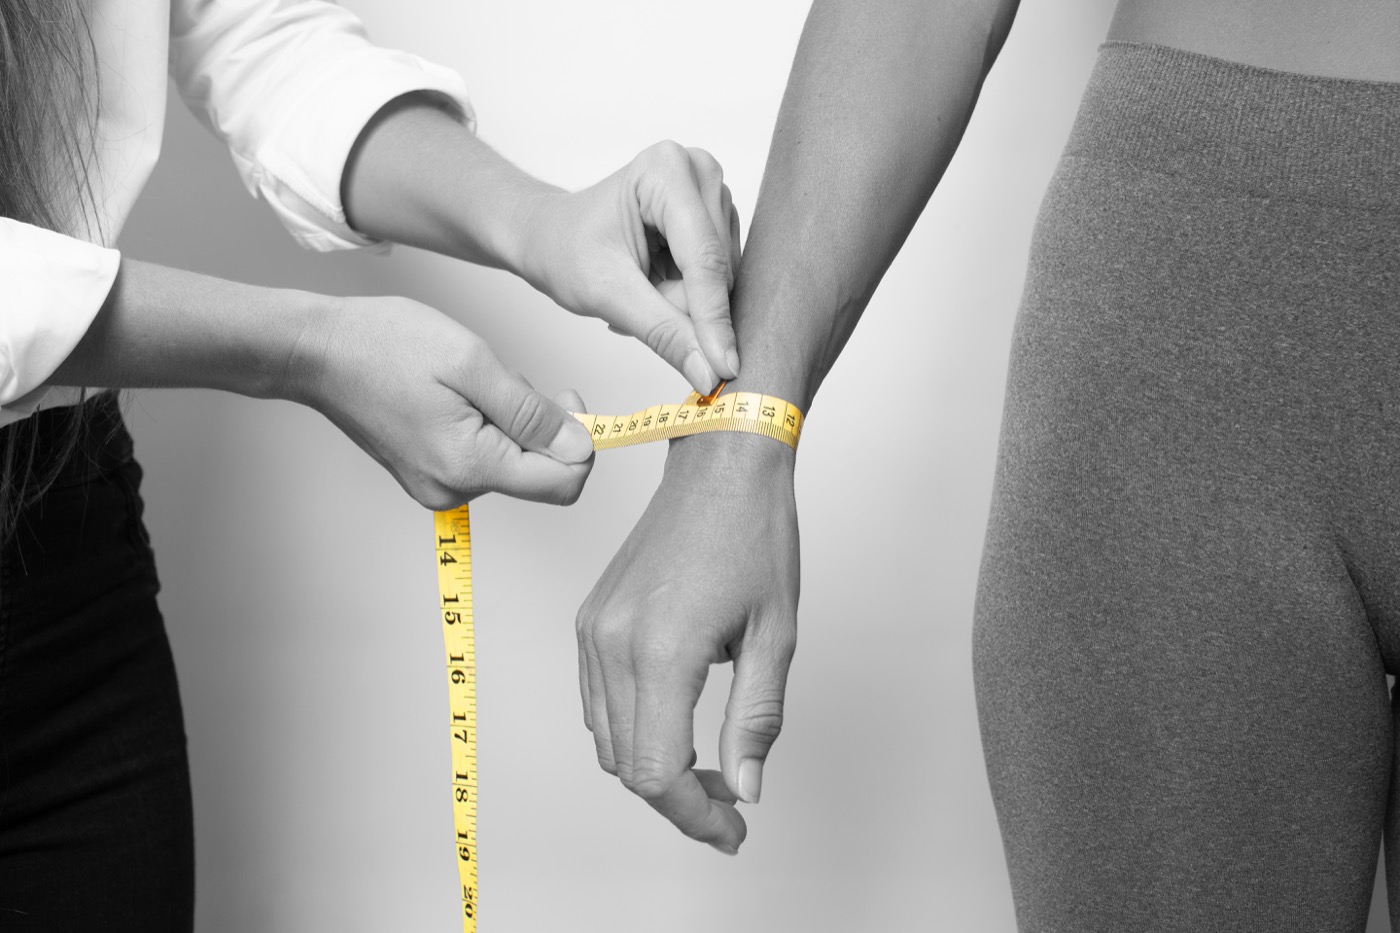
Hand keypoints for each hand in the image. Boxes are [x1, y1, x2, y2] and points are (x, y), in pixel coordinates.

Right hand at [291, 295, 594, 506]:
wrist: (319, 352)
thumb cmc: (385, 345)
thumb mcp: (472, 363)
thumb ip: (531, 413)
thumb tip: (580, 447)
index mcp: (469, 465)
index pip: (561, 484)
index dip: (580, 443)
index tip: (566, 399)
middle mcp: (454, 489)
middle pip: (538, 472)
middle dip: (537, 422)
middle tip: (503, 378)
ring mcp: (439, 485)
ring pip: (512, 460)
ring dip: (509, 419)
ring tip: (468, 382)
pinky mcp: (430, 474)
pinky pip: (484, 456)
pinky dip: (486, 424)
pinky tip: (455, 395)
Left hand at [518, 141, 741, 392]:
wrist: (550, 237)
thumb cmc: (566, 251)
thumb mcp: (608, 295)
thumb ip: (664, 332)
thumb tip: (711, 372)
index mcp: (667, 171)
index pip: (704, 259)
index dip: (714, 319)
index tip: (725, 369)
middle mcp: (699, 171)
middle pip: (718, 270)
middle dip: (683, 306)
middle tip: (633, 305)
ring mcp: (711, 193)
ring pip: (722, 279)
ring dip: (682, 303)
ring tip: (640, 289)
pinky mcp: (717, 218)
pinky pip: (720, 279)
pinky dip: (687, 297)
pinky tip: (655, 284)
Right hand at [575, 433, 797, 852]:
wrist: (720, 465)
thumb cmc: (754, 535)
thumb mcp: (775, 636)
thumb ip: (755, 721)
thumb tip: (743, 790)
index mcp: (660, 652)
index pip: (657, 773)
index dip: (694, 816)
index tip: (731, 830)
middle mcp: (612, 644)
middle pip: (627, 765)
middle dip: (678, 799)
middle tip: (731, 804)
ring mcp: (593, 631)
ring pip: (606, 739)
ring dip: (652, 767)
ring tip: (711, 767)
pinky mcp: (589, 619)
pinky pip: (596, 701)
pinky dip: (632, 729)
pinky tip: (678, 722)